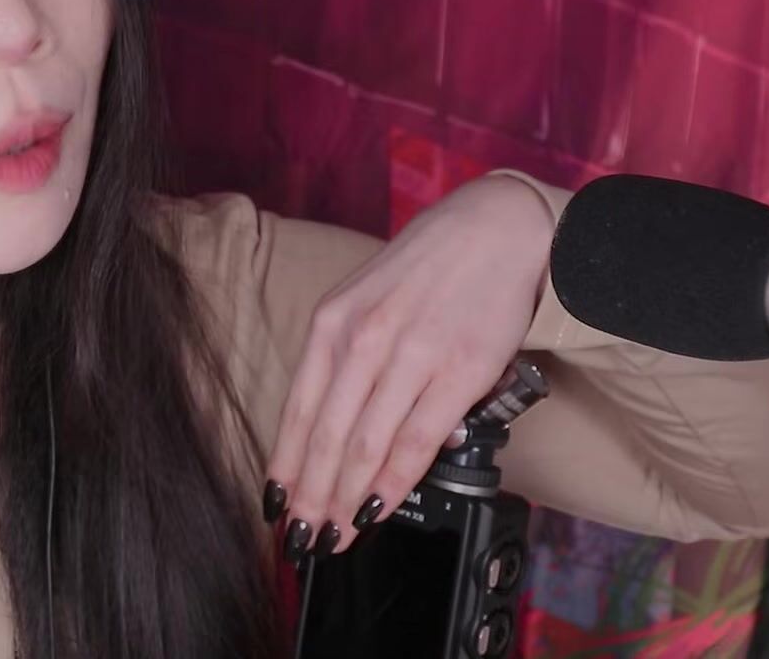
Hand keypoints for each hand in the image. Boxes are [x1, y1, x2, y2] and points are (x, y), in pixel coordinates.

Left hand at [260, 174, 553, 560]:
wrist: (493, 228)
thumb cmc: (425, 268)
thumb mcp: (363, 301)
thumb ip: (345, 359)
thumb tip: (334, 430)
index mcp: (331, 323)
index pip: (298, 411)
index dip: (285, 467)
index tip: (275, 506)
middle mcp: (363, 340)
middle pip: (326, 437)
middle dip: (310, 497)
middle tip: (303, 539)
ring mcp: (411, 356)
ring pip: (366, 446)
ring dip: (346, 499)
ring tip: (335, 536)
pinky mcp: (459, 372)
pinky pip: (417, 440)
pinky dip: (394, 482)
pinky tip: (378, 508)